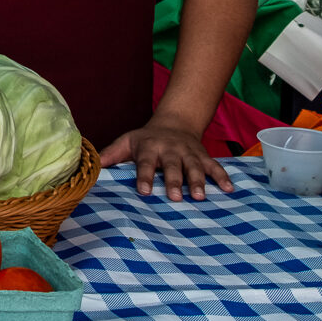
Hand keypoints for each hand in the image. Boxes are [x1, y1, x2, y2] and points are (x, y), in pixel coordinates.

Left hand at [101, 122, 234, 201]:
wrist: (174, 122)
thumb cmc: (146, 139)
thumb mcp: (126, 142)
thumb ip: (111, 155)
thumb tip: (92, 167)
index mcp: (149, 148)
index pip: (145, 163)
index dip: (144, 176)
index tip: (143, 191)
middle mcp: (170, 149)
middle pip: (173, 166)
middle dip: (174, 181)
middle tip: (176, 197)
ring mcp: (189, 152)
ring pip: (194, 167)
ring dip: (198, 181)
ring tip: (200, 197)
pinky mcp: (203, 155)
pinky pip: (215, 166)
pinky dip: (223, 177)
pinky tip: (229, 190)